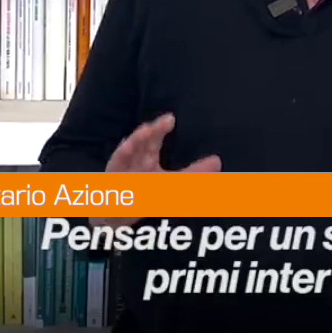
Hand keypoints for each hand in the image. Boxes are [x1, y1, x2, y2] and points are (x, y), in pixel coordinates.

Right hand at [93, 113, 220, 226]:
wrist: (117, 214)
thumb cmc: (145, 193)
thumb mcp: (172, 183)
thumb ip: (194, 173)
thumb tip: (218, 160)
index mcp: (147, 156)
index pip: (153, 139)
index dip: (160, 128)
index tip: (171, 118)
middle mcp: (134, 160)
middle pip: (143, 142)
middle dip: (153, 131)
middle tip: (167, 119)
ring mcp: (123, 170)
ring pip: (129, 153)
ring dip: (137, 142)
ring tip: (147, 130)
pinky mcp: (113, 183)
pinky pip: (117, 172)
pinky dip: (121, 162)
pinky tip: (126, 152)